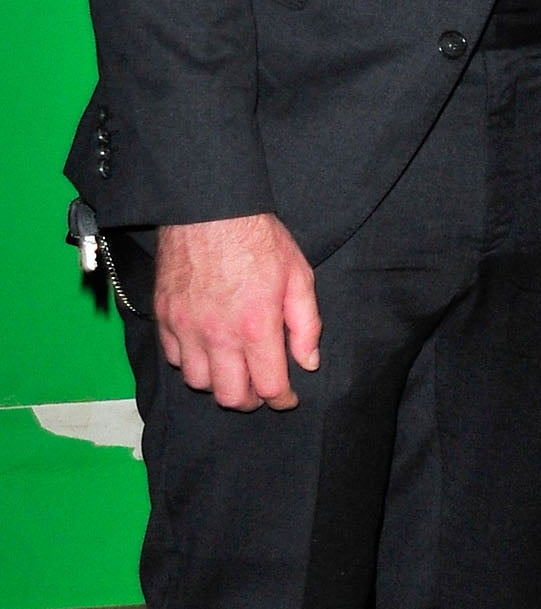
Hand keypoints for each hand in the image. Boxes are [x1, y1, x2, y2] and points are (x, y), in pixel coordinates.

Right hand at [153, 214, 320, 410]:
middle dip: (249, 400)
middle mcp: (217, 335)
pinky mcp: (164, 316)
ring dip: (218, 383)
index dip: (281, 399)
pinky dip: (189, 362)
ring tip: (232, 369)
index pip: (268, 387)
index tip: (286, 398)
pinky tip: (205, 350)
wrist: (209, 208)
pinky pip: (172, 358)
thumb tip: (308, 363)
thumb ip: (306, 325)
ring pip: (197, 381)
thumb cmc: (258, 239)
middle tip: (259, 389)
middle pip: (229, 396)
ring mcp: (186, 327)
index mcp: (255, 327)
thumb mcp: (298, 276)